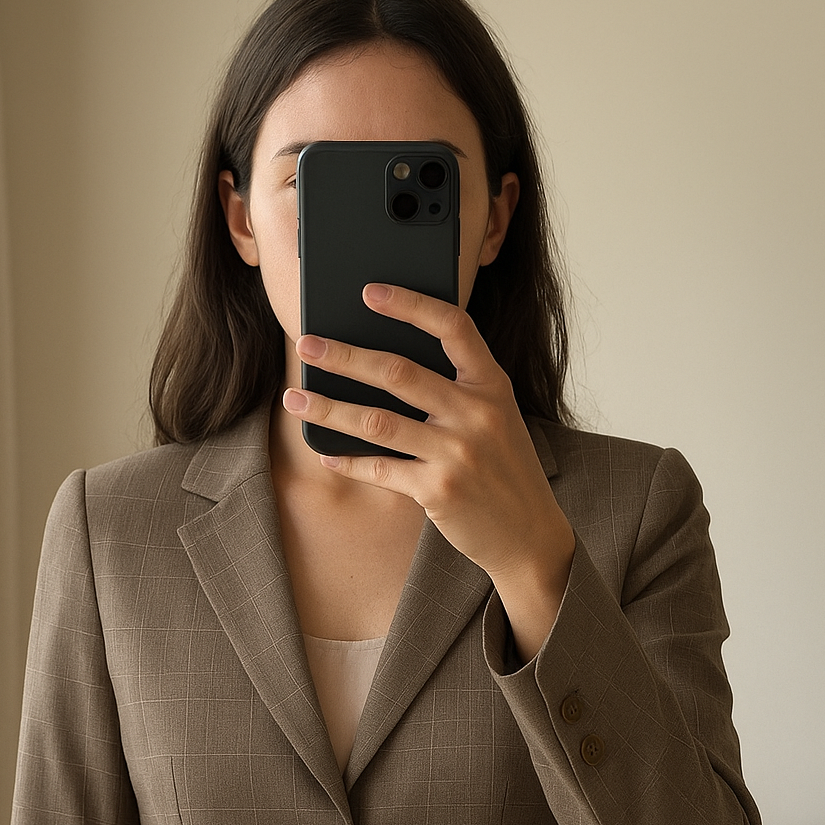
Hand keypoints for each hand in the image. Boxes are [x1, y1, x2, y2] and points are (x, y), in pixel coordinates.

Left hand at [283, 283, 575, 658]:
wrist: (530, 533)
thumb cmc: (504, 467)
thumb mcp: (497, 417)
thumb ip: (457, 388)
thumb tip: (385, 362)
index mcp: (492, 385)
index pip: (453, 327)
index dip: (410, 305)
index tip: (369, 291)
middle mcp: (477, 414)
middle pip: (399, 372)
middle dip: (345, 356)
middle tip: (306, 344)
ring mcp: (457, 453)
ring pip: (377, 422)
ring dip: (329, 408)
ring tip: (295, 398)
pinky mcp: (439, 491)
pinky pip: (380, 469)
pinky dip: (348, 461)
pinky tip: (325, 454)